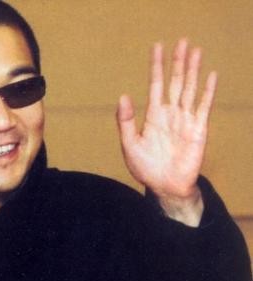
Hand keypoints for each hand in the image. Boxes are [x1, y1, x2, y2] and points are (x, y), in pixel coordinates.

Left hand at [116, 39, 216, 225]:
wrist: (165, 186)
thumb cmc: (146, 168)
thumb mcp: (130, 144)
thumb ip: (126, 121)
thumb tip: (123, 96)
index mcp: (153, 115)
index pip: (156, 85)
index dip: (157, 66)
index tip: (157, 47)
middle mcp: (171, 113)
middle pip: (175, 82)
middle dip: (178, 62)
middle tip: (182, 41)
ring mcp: (185, 119)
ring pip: (189, 89)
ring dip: (193, 70)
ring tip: (196, 50)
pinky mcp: (198, 129)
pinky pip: (203, 106)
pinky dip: (207, 91)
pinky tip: (210, 75)